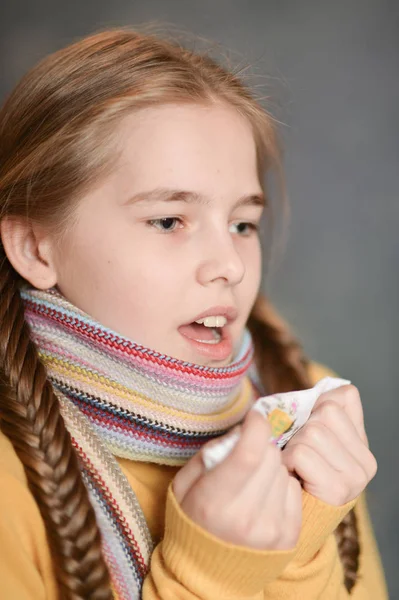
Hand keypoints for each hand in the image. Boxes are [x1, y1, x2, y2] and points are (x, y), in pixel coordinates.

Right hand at [172, 409, 301, 550]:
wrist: (209, 572)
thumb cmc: (193, 517)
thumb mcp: (185, 483)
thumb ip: (211, 453)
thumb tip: (244, 430)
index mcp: (215, 501)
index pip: (250, 452)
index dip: (256, 426)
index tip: (253, 418)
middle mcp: (246, 518)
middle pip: (270, 456)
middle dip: (260, 446)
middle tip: (246, 456)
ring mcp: (271, 530)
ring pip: (283, 470)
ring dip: (270, 467)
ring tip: (253, 481)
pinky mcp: (289, 537)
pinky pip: (295, 488)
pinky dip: (282, 485)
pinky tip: (265, 495)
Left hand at [281, 384, 376, 504]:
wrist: (293, 517)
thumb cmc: (298, 469)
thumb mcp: (313, 436)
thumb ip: (322, 411)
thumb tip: (326, 389)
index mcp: (362, 442)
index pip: (345, 396)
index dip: (318, 405)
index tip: (307, 425)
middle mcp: (367, 461)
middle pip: (325, 413)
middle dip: (301, 427)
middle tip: (296, 450)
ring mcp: (356, 477)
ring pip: (312, 432)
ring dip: (291, 445)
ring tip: (293, 463)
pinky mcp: (338, 490)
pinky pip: (302, 453)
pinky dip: (287, 460)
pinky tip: (290, 474)